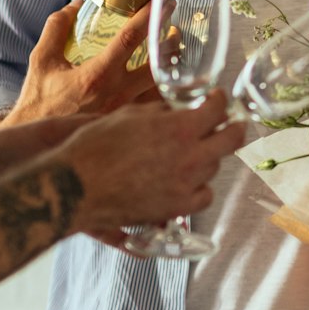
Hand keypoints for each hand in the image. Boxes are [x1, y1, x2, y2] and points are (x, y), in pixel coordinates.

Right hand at [0, 0, 160, 128]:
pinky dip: (163, 86)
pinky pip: (154, 103)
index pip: (130, 39)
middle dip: (172, 43)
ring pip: (161, 86)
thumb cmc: (39, 101)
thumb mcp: (42, 60)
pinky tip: (162, 74)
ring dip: (169, 65)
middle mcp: (117, 94)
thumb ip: (57, 28)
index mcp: (97, 76)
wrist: (38, 142)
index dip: (149, 17)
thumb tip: (77, 4)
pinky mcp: (128, 123)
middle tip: (175, 27)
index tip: (163, 2)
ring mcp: (126, 111)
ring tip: (173, 48)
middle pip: (158, 64)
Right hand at [66, 91, 244, 231]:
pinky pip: (203, 196)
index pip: (219, 109)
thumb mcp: (130, 115)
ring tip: (192, 152)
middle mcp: (191, 157)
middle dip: (233, 127)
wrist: (75, 186)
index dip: (221, 100)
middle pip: (232, 139)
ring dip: (208, 156)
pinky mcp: (176, 209)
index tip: (217, 99)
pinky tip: (186, 182)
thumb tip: (177, 110)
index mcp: (181, 128)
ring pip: (215, 167)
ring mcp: (186, 185)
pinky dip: (198, 188)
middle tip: (228, 123)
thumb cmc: (95, 147)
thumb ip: (161, 112)